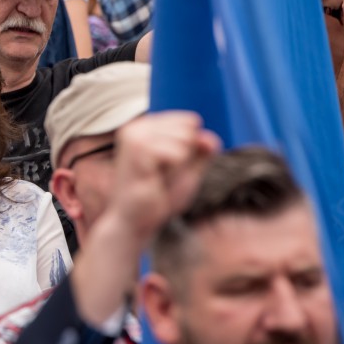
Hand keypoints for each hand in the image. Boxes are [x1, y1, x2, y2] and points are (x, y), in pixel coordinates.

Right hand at [107, 111, 220, 242]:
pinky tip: (155, 179)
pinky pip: (178, 153)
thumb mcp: (188, 171)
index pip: (190, 121)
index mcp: (145, 127)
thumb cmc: (158, 197)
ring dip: (179, 164)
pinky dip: (175, 170)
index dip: (189, 148)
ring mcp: (134, 137)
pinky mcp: (137, 151)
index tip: (168, 166)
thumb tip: (209, 137)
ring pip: (185, 138)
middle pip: (189, 127)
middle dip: (185, 155)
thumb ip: (201, 152)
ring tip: (158, 177)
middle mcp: (136, 127)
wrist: (134, 222)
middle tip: (163, 174)